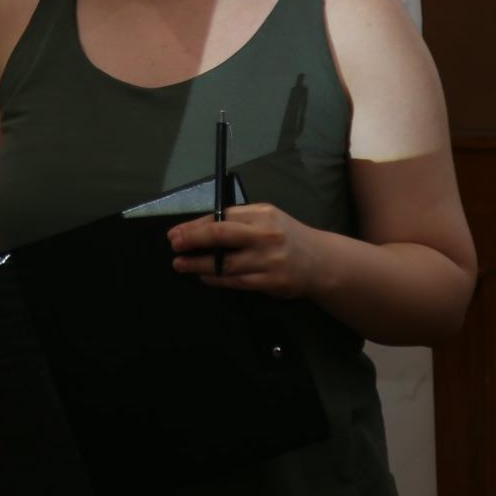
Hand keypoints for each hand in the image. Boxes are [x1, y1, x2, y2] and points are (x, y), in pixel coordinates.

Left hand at [168, 203, 330, 298]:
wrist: (321, 262)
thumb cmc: (287, 237)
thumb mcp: (268, 220)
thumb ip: (240, 222)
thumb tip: (199, 229)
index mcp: (263, 214)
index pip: (222, 216)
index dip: (196, 225)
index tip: (176, 232)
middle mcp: (265, 234)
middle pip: (221, 235)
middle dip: (193, 239)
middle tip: (174, 245)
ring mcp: (268, 259)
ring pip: (224, 263)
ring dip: (198, 264)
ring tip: (181, 264)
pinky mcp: (270, 282)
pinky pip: (235, 281)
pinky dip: (216, 279)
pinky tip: (204, 277)